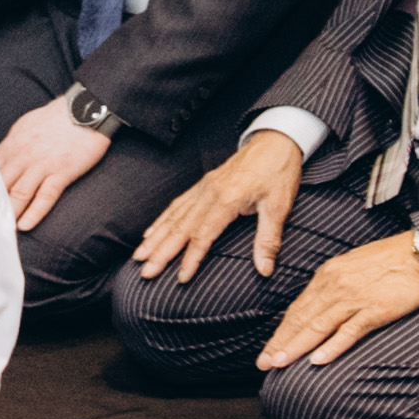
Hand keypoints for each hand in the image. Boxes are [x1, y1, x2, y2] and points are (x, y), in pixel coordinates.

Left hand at [0, 92, 113, 234]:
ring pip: (19, 194)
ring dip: (10, 213)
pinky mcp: (61, 171)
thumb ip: (13, 144)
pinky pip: (45, 196)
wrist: (86, 109)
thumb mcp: (26, 125)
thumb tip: (1, 159)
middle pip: (1, 185)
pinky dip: (34, 213)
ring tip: (3, 231)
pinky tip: (25, 225)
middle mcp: (22, 155)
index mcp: (13, 143)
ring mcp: (41, 164)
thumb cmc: (57, 117)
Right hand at [134, 128, 303, 286]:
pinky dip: (161, 220)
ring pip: (173, 217)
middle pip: (179, 228)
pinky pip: (177, 205)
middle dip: (160, 252)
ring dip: (155, 238)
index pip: (203, 235)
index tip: (181, 278)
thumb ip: (268, 239)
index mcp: (226, 199)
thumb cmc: (278, 171)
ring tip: (139, 256)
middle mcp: (209, 194)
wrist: (275, 140)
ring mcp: (203, 188)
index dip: (191, 259)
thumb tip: (265, 269)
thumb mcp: (280, 206)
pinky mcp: (203, 185)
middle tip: (145, 272)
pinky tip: (151, 232)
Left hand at [256, 231, 418, 370]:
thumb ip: (333, 285)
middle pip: (302, 319)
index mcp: (328, 275)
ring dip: (296, 346)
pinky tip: (317, 360)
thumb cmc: (389, 258)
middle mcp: (335, 286)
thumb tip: (317, 305)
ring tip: (279, 363)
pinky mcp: (375, 309)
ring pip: (318, 326)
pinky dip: (332, 346)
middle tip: (264, 364)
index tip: (269, 349)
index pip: (298, 308)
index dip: (281, 331)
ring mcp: (354, 298)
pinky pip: (349, 331)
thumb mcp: (351, 265)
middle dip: (280, 343)